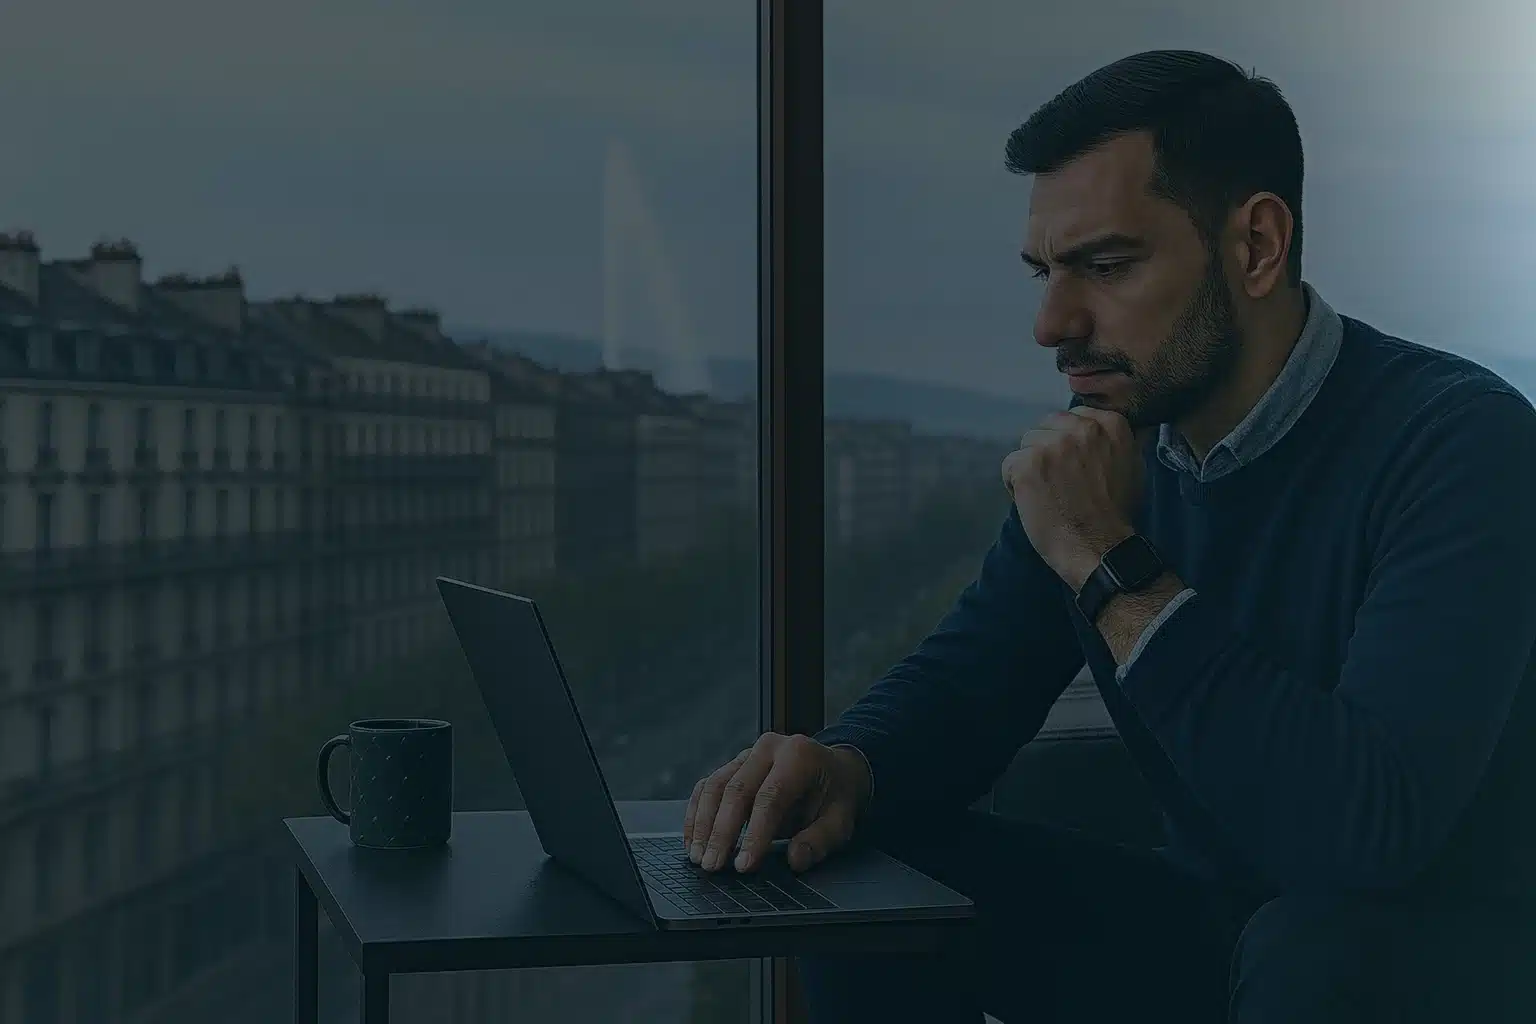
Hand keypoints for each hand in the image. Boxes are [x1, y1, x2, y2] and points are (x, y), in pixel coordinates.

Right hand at [682, 733, 871, 873]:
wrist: (835, 771)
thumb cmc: (836, 796)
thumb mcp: (840, 820)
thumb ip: (819, 840)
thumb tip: (795, 860)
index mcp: (798, 755)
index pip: (770, 797)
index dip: (755, 833)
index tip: (744, 864)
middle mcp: (768, 748)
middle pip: (736, 790)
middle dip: (721, 832)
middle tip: (712, 865)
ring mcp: (747, 754)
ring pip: (714, 786)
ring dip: (702, 825)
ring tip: (698, 857)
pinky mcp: (732, 766)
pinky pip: (706, 787)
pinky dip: (696, 815)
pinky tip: (692, 840)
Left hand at [1001, 406, 1143, 587]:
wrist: (1098, 548)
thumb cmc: (1116, 514)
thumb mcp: (1132, 466)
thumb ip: (1113, 442)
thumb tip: (1101, 427)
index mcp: (1110, 424)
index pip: (1073, 417)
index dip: (1068, 443)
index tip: (1075, 466)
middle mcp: (1082, 428)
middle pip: (1046, 426)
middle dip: (1047, 450)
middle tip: (1059, 482)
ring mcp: (1052, 444)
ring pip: (1026, 444)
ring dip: (1031, 466)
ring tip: (1048, 493)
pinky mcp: (1027, 463)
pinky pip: (1009, 464)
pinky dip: (1014, 484)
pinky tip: (1033, 502)